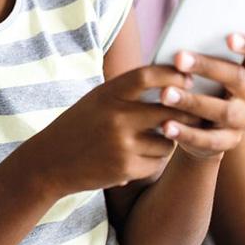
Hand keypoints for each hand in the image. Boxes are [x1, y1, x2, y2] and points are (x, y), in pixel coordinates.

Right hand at [17, 65, 198, 194]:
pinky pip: (158, 162)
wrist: (50, 162)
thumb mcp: (98, 99)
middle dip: (186, 111)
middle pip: (168, 109)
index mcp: (107, 94)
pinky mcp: (125, 169)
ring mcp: (122, 145)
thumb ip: (128, 90)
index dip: (173, 75)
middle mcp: (116, 117)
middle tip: (194, 111)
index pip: (148, 76)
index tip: (188, 79)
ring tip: (154, 138)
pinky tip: (140, 157)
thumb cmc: (79, 126)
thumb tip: (174, 79)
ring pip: (168, 140)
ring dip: (168, 140)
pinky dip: (155, 160)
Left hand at [156, 34, 244, 158]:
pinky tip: (166, 126)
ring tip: (165, 94)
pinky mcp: (229, 142)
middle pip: (237, 78)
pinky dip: (186, 133)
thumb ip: (199, 57)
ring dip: (192, 101)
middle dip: (207, 67)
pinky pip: (209, 139)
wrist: (201, 129)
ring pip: (222, 110)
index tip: (229, 37)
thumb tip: (177, 46)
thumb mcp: (204, 73)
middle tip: (179, 58)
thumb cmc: (201, 87)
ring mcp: (243, 120)